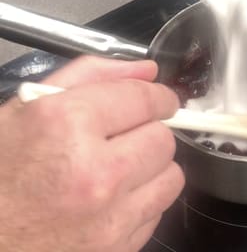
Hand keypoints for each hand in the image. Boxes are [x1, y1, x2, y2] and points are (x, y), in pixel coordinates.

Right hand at [0, 56, 183, 251]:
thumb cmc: (0, 170)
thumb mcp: (29, 107)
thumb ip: (91, 76)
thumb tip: (147, 70)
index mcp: (67, 125)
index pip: (144, 100)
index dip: (160, 97)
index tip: (162, 101)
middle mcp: (95, 172)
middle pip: (163, 139)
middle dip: (149, 132)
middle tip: (127, 138)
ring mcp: (108, 217)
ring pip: (171, 176)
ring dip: (152, 167)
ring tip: (121, 168)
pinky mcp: (116, 248)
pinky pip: (157, 212)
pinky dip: (143, 200)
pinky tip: (113, 198)